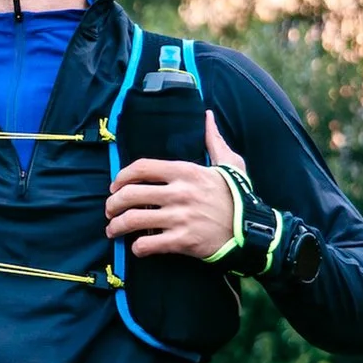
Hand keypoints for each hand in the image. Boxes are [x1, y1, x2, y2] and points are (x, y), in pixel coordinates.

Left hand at [104, 111, 246, 258]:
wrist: (252, 229)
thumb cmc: (238, 195)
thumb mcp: (229, 162)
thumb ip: (213, 140)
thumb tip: (208, 116)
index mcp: (185, 171)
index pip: (141, 168)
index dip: (121, 177)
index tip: (115, 186)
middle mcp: (179, 193)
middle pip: (130, 194)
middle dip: (112, 204)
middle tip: (110, 210)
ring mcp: (180, 217)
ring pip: (133, 220)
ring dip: (117, 226)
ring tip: (113, 230)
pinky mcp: (183, 240)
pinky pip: (148, 244)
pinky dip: (137, 247)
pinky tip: (137, 247)